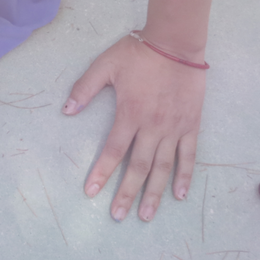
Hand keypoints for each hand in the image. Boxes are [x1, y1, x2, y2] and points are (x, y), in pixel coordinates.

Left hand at [64, 34, 206, 221]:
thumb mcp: (105, 65)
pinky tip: (179, 195)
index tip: (91, 192)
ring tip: (146, 215)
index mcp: (130, 114)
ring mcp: (174, 128)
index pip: (113, 151)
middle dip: (127, 194)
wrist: (176, 43)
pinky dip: (184, 176)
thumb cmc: (139, 53)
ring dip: (154, 193)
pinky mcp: (191, 125)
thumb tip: (67, 111)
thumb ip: (84, 88)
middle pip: (138, 167)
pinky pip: (189, 156)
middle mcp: (152, 127)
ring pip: (163, 167)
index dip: (102, 173)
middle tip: (118, 216)